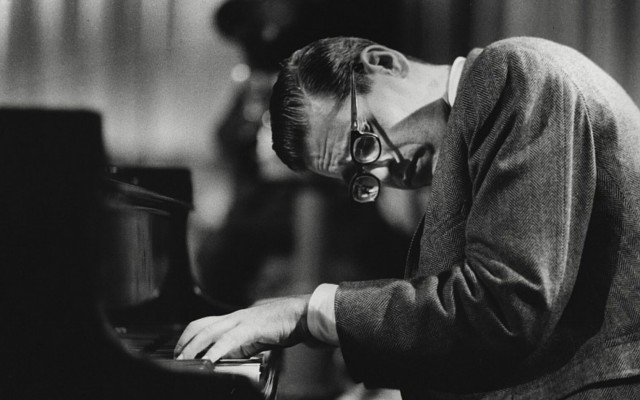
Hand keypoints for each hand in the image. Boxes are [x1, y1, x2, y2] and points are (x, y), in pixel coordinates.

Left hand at [174, 294, 311, 361]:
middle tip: (176, 359)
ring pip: (210, 331)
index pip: (203, 323)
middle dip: (185, 343)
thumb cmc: (283, 326)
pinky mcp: (252, 327)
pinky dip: (216, 350)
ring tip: (185, 361)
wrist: (302, 315)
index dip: (188, 337)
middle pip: (200, 326)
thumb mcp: (255, 338)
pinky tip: (209, 361)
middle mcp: (234, 317)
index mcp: (234, 318)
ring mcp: (242, 320)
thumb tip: (225, 358)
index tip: (180, 352)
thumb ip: (240, 346)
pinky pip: (229, 340)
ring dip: (194, 348)